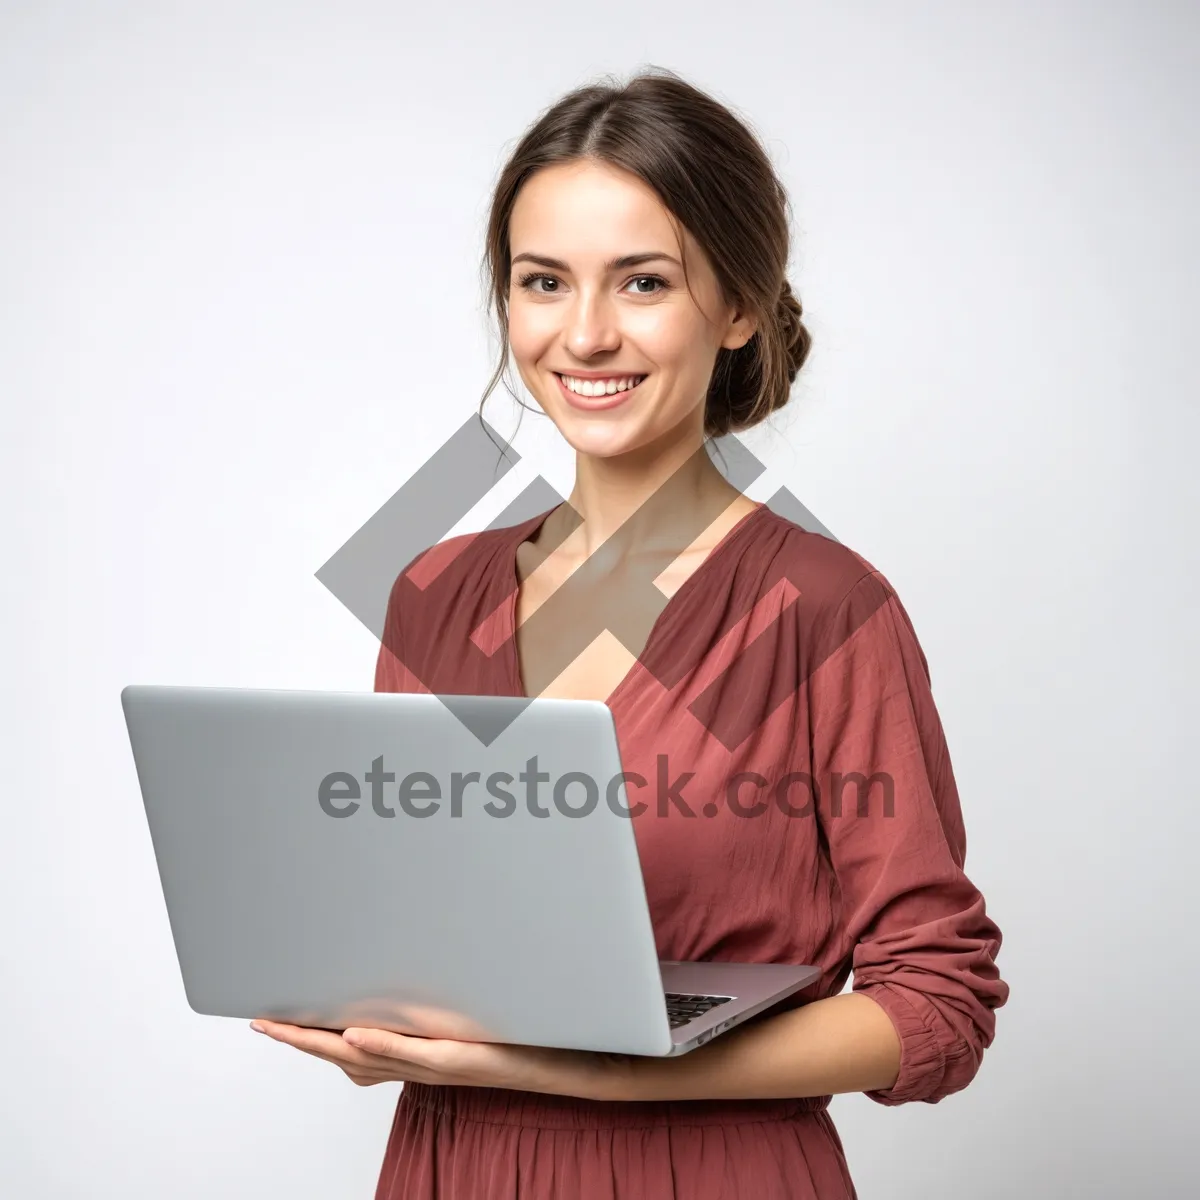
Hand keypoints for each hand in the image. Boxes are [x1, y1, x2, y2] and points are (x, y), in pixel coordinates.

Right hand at [249, 1019, 631, 1100]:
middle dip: (298, 1038)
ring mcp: (441, 1060)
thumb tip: (427, 939)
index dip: (306, 1033)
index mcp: (421, 1046)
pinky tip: (352, 1035)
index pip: (350, 1043)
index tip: (267, 1014)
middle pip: (344, 1055)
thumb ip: (453, 983)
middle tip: (259, 1019)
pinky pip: (415, 1055)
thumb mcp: (484, 1003)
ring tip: (285, 1025)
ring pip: (368, 1057)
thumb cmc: (533, 1031)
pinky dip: (382, 1046)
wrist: (578, 1060)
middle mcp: (423, 1060)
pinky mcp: (467, 1059)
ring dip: (323, 1044)